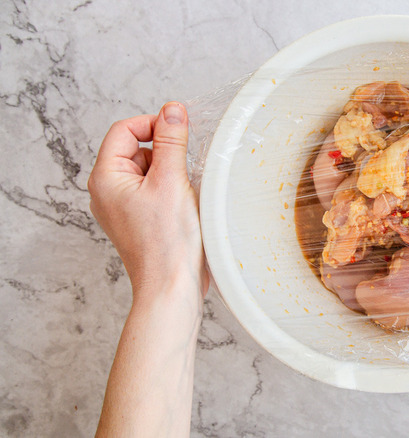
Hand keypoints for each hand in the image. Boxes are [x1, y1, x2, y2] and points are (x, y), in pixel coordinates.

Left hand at [88, 102, 207, 299]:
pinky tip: (187, 205)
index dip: (153, 124)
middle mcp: (108, 191)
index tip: (181, 130)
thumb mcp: (171, 181)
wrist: (172, 286)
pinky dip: (173, 190)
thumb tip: (172, 109)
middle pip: (136, 149)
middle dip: (164, 151)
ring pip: (149, 170)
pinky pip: (155, 190)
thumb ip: (171, 141)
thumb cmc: (168, 242)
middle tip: (185, 167)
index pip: (124, 130)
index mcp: (106, 178)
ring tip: (185, 192)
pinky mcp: (140, 220)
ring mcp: (123, 207)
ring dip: (172, 172)